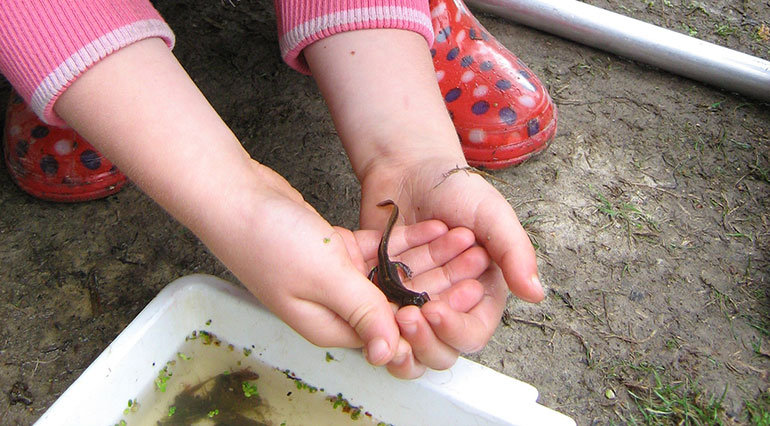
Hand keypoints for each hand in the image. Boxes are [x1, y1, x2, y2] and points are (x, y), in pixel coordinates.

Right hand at [230, 162, 490, 369]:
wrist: (232, 195)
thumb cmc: (267, 239)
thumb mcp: (323, 278)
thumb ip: (362, 313)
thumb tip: (391, 355)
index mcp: (330, 324)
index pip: (393, 332)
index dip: (432, 316)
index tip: (464, 298)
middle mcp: (335, 305)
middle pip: (398, 300)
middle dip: (440, 282)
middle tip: (475, 262)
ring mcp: (335, 277)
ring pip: (393, 272)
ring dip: (428, 256)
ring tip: (464, 238)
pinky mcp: (335, 250)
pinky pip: (378, 250)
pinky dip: (404, 240)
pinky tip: (434, 226)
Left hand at [358, 155, 542, 376]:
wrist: (410, 168)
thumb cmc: (456, 190)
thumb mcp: (493, 215)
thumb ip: (515, 253)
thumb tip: (536, 293)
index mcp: (480, 295)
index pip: (472, 334)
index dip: (454, 330)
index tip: (435, 310)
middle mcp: (447, 306)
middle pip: (439, 351)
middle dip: (424, 340)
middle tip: (407, 315)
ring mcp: (412, 303)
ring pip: (407, 347)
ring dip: (399, 340)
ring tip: (390, 314)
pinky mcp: (382, 295)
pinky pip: (376, 323)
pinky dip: (372, 321)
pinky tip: (367, 305)